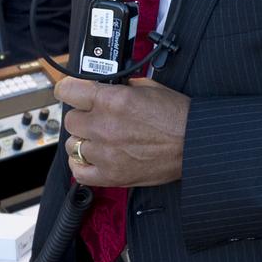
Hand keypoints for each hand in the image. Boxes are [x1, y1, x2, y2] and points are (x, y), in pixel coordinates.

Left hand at [58, 75, 188, 188]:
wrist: (194, 143)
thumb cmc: (177, 116)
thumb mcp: (149, 87)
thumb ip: (120, 86)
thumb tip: (104, 86)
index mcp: (112, 100)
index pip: (67, 91)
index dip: (68, 90)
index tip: (70, 92)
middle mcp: (104, 125)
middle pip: (70, 120)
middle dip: (82, 117)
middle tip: (97, 118)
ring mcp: (105, 153)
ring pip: (72, 145)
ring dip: (84, 141)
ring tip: (100, 139)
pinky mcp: (111, 175)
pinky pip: (79, 171)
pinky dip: (82, 164)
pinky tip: (93, 158)